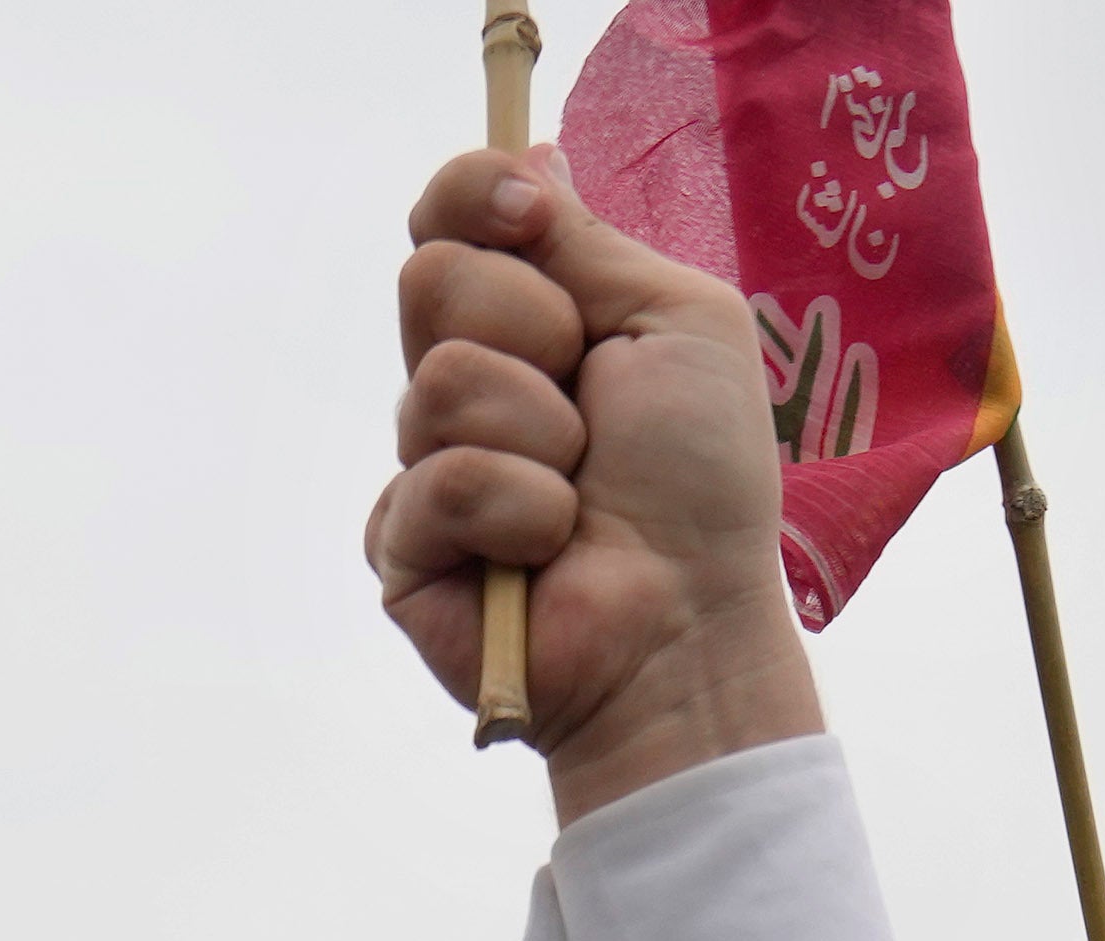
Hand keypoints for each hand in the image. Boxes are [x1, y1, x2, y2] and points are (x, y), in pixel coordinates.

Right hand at [369, 154, 824, 822]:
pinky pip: (434, 482)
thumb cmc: (702, 483)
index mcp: (532, 314)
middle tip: (589, 404)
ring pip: (437, 379)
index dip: (471, 196)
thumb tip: (530, 155)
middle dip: (528, 328)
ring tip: (579, 494)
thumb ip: (590, 242)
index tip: (527, 218)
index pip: (448, 213)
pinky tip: (545, 551)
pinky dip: (514, 512)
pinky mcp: (402, 542)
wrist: (688, 622)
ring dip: (538, 434)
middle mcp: (472, 376)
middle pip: (429, 277)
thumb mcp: (678, 322)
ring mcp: (430, 457)